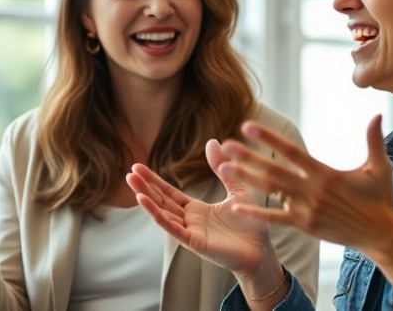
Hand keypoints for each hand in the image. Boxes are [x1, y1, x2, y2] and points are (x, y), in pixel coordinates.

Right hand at [126, 139, 276, 279]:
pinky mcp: (195, 242)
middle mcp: (189, 221)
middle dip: (145, 187)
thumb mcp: (237, 188)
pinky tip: (145, 202)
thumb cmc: (251, 225)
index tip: (138, 167)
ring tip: (133, 184)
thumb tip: (211, 141)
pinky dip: (158, 215)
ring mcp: (191, 232)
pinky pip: (173, 227)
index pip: (169, 192)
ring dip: (147, 199)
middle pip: (162, 201)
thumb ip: (222, 168)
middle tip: (129, 172)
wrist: (263, 252)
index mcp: (196, 210)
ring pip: (163, 213)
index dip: (154, 180)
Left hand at [217, 114, 392, 252]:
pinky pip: (275, 219)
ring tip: (224, 168)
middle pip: (274, 170)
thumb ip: (374, 141)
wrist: (382, 235)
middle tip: (226, 145)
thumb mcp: (380, 168)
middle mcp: (313, 190)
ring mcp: (307, 209)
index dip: (269, 138)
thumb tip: (377, 115)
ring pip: (271, 192)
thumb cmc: (381, 199)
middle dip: (248, 157)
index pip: (292, 151)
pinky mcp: (305, 226)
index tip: (249, 126)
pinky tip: (236, 207)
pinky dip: (255, 213)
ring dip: (246, 179)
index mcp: (326, 173)